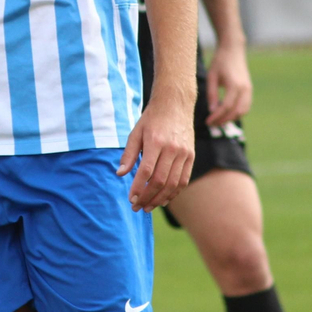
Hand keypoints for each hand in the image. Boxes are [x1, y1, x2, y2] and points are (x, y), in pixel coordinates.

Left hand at [117, 86, 194, 210]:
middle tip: (137, 207)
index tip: (131, 199)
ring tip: (148, 207)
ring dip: (160, 199)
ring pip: (173, 183)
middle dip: (148, 197)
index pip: (147, 171)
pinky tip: (163, 199)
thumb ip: (128, 154)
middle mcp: (172, 148)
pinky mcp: (191, 156)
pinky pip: (183, 180)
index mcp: (155, 141)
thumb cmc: (151, 119)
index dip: (138, 188)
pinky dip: (174, 193)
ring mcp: (184, 153)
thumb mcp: (135, 132)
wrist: (175, 104)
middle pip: (160, 181)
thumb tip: (120, 174)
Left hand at [203, 42, 252, 127]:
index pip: (226, 106)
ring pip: (243, 111)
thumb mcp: (211, 76)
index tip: (207, 121)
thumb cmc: (219, 61)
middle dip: (223, 120)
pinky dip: (237, 113)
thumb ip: (211, 94)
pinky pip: (246, 106)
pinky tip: (226, 114)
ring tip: (218, 121)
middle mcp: (244, 89)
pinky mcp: (249, 89)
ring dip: (231, 118)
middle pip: (235, 112)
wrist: (233, 50)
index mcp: (234, 85)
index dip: (216, 116)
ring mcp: (249, 89)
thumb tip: (212, 111)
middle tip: (211, 124)